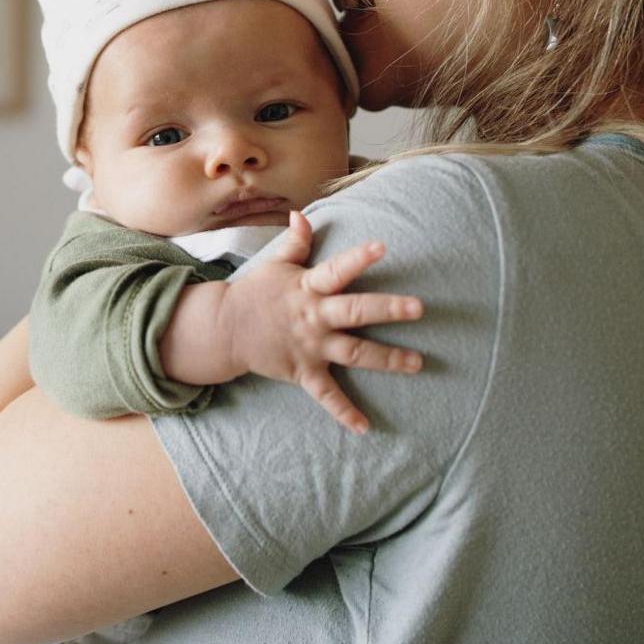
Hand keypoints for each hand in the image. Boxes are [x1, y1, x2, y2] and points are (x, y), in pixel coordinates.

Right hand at [218, 210, 423, 433]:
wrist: (225, 329)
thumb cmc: (256, 292)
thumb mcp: (274, 263)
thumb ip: (295, 242)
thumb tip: (301, 216)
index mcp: (308, 288)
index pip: (336, 270)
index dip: (358, 258)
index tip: (382, 247)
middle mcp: (313, 317)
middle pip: (354, 311)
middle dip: (387, 309)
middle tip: (418, 307)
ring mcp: (310, 347)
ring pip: (353, 353)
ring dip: (386, 359)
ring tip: (416, 363)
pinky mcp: (303, 372)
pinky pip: (326, 396)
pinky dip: (344, 412)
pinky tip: (365, 427)